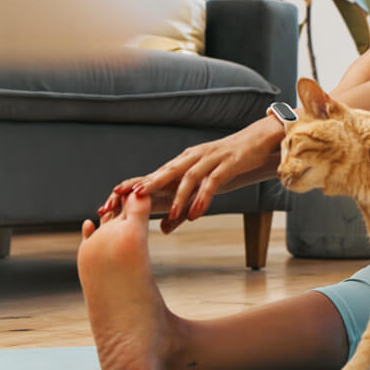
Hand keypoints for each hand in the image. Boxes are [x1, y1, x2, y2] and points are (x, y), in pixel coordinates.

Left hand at [97, 116, 285, 232]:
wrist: (259, 141)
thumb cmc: (229, 165)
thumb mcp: (204, 183)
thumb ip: (185, 205)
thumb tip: (164, 228)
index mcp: (183, 161)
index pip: (154, 174)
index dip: (132, 186)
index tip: (110, 199)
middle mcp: (193, 157)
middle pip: (165, 172)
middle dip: (146, 186)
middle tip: (128, 201)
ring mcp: (210, 159)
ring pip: (189, 178)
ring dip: (180, 198)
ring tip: (172, 215)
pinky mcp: (228, 164)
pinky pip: (213, 182)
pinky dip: (204, 197)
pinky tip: (197, 212)